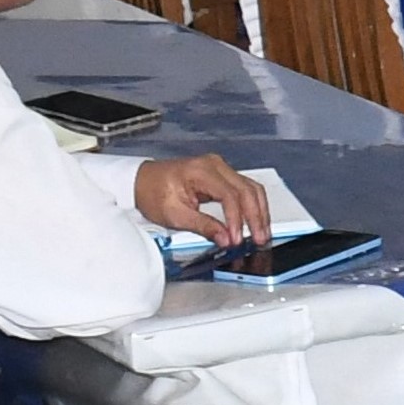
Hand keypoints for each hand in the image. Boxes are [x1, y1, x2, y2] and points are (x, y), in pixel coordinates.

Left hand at [135, 154, 269, 247]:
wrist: (141, 181)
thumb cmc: (152, 193)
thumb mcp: (174, 215)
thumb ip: (203, 226)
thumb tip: (225, 239)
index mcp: (201, 171)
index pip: (230, 196)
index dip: (236, 220)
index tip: (237, 239)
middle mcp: (215, 165)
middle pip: (247, 190)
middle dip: (256, 217)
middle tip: (260, 239)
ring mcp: (221, 168)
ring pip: (252, 188)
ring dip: (260, 211)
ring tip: (262, 233)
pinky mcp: (223, 174)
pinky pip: (246, 188)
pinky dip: (253, 205)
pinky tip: (256, 220)